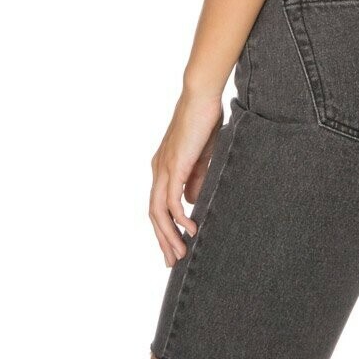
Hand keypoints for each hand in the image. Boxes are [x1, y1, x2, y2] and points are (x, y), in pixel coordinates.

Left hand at [149, 89, 223, 266]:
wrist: (201, 96)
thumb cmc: (204, 120)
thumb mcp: (202, 156)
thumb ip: (196, 178)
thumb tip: (191, 201)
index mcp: (163, 167)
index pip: (158, 205)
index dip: (164, 228)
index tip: (174, 247)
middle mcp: (158, 170)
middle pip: (154, 214)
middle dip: (163, 240)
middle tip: (173, 261)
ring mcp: (164, 168)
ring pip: (159, 212)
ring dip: (169, 235)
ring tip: (181, 253)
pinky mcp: (175, 166)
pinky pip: (172, 200)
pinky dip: (179, 218)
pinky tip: (191, 229)